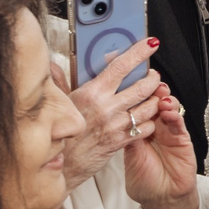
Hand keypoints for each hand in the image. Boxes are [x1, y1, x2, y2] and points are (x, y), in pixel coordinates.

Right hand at [63, 38, 160, 187]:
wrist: (60, 165)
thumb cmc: (57, 135)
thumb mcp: (58, 103)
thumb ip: (59, 82)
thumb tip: (52, 65)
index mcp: (92, 93)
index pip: (121, 66)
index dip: (139, 53)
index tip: (150, 44)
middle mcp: (107, 107)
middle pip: (143, 85)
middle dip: (153, 77)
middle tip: (153, 74)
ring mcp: (117, 125)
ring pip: (150, 105)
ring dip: (155, 98)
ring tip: (153, 95)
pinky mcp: (123, 141)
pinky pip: (146, 126)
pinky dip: (150, 120)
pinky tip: (145, 117)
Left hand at [121, 77, 199, 208]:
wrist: (161, 199)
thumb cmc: (143, 179)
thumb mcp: (124, 153)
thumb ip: (120, 133)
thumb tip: (102, 114)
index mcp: (137, 127)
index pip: (135, 101)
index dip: (132, 86)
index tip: (127, 71)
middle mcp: (154, 125)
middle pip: (152, 99)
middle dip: (150, 86)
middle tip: (146, 76)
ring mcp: (169, 131)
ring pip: (167, 107)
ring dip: (163, 97)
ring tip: (159, 92)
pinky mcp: (182, 140)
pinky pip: (179, 124)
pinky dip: (174, 115)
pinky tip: (168, 110)